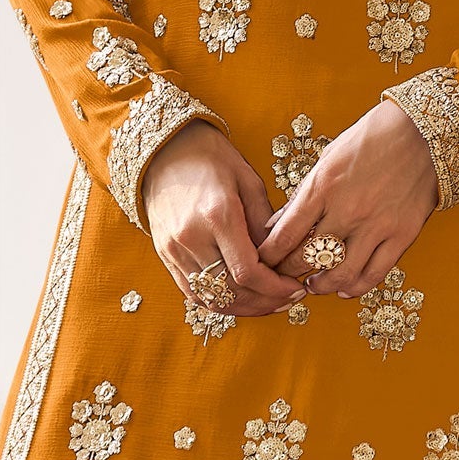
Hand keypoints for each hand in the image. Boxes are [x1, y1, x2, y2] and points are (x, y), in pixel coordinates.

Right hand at [140, 124, 307, 317]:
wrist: (164, 151)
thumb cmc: (212, 159)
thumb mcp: (249, 183)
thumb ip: (266, 225)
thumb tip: (282, 260)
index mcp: (217, 215)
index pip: (248, 271)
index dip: (275, 289)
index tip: (294, 288)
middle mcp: (192, 237)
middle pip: (232, 291)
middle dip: (265, 302)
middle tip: (288, 299)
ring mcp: (174, 250)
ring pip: (213, 298)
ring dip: (244, 308)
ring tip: (268, 303)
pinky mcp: (165, 256)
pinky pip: (194, 293)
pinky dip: (220, 302)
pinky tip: (241, 299)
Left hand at [257, 99, 438, 296]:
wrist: (421, 131)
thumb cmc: (370, 139)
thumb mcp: (327, 159)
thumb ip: (303, 195)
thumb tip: (276, 225)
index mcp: (323, 187)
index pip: (285, 235)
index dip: (269, 256)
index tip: (262, 262)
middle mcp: (347, 210)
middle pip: (307, 258)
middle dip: (288, 272)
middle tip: (282, 276)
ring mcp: (376, 225)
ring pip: (340, 274)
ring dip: (321, 285)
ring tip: (313, 285)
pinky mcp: (402, 235)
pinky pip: (375, 273)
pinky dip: (357, 287)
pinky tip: (345, 288)